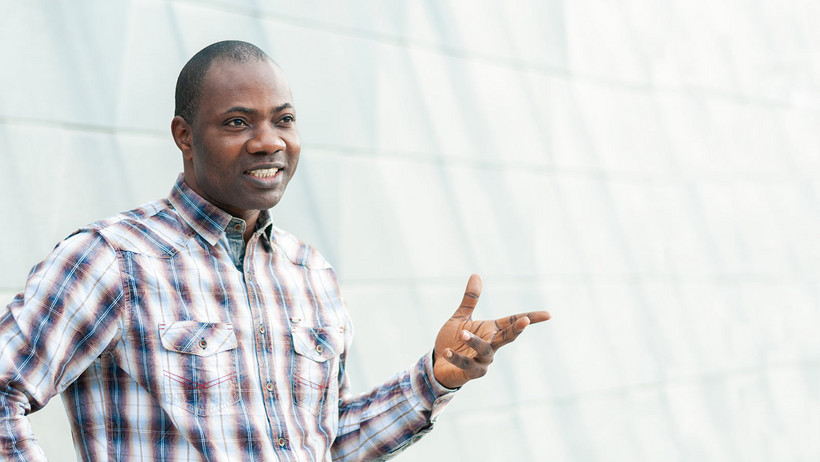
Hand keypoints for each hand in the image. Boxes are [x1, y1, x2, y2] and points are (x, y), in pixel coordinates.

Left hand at [433, 274, 550, 388]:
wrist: (440, 364)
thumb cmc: (453, 340)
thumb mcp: (461, 318)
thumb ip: (470, 299)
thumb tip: (476, 274)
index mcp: (492, 331)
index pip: (513, 322)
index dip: (531, 318)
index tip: (548, 315)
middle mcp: (492, 345)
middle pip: (508, 337)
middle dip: (517, 329)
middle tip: (525, 321)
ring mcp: (483, 360)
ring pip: (484, 350)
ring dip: (474, 342)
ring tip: (462, 333)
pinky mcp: (471, 372)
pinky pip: (466, 364)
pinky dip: (456, 357)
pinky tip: (447, 351)